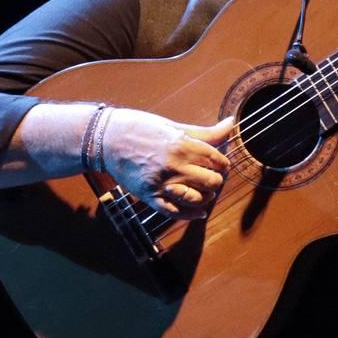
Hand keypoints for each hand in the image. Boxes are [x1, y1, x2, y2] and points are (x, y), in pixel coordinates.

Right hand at [100, 109, 233, 219]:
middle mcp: (175, 166)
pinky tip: (199, 212)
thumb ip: (205, 132)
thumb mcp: (174, 126)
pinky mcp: (150, 197)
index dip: (223, 163)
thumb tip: (231, 123)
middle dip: (216, 180)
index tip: (220, 164)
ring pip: (198, 199)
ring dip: (206, 196)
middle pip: (212, 181)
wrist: (106, 139)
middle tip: (212, 177)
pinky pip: (176, 212)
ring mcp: (162, 183)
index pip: (217, 160)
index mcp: (183, 145)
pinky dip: (191, 215)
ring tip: (204, 191)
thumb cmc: (141, 128)